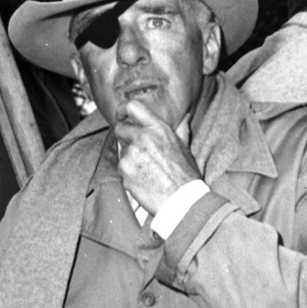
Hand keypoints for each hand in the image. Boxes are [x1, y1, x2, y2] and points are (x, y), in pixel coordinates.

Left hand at [115, 100, 201, 217]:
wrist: (182, 201)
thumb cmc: (186, 175)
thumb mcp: (185, 148)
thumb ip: (181, 130)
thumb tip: (185, 117)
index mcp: (158, 129)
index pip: (133, 107)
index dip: (123, 108)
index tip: (121, 114)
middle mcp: (142, 138)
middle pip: (120, 128)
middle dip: (125, 137)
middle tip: (137, 149)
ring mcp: (131, 154)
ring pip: (122, 150)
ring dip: (130, 158)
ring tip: (147, 170)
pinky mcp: (124, 171)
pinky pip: (121, 168)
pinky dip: (129, 173)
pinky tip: (144, 180)